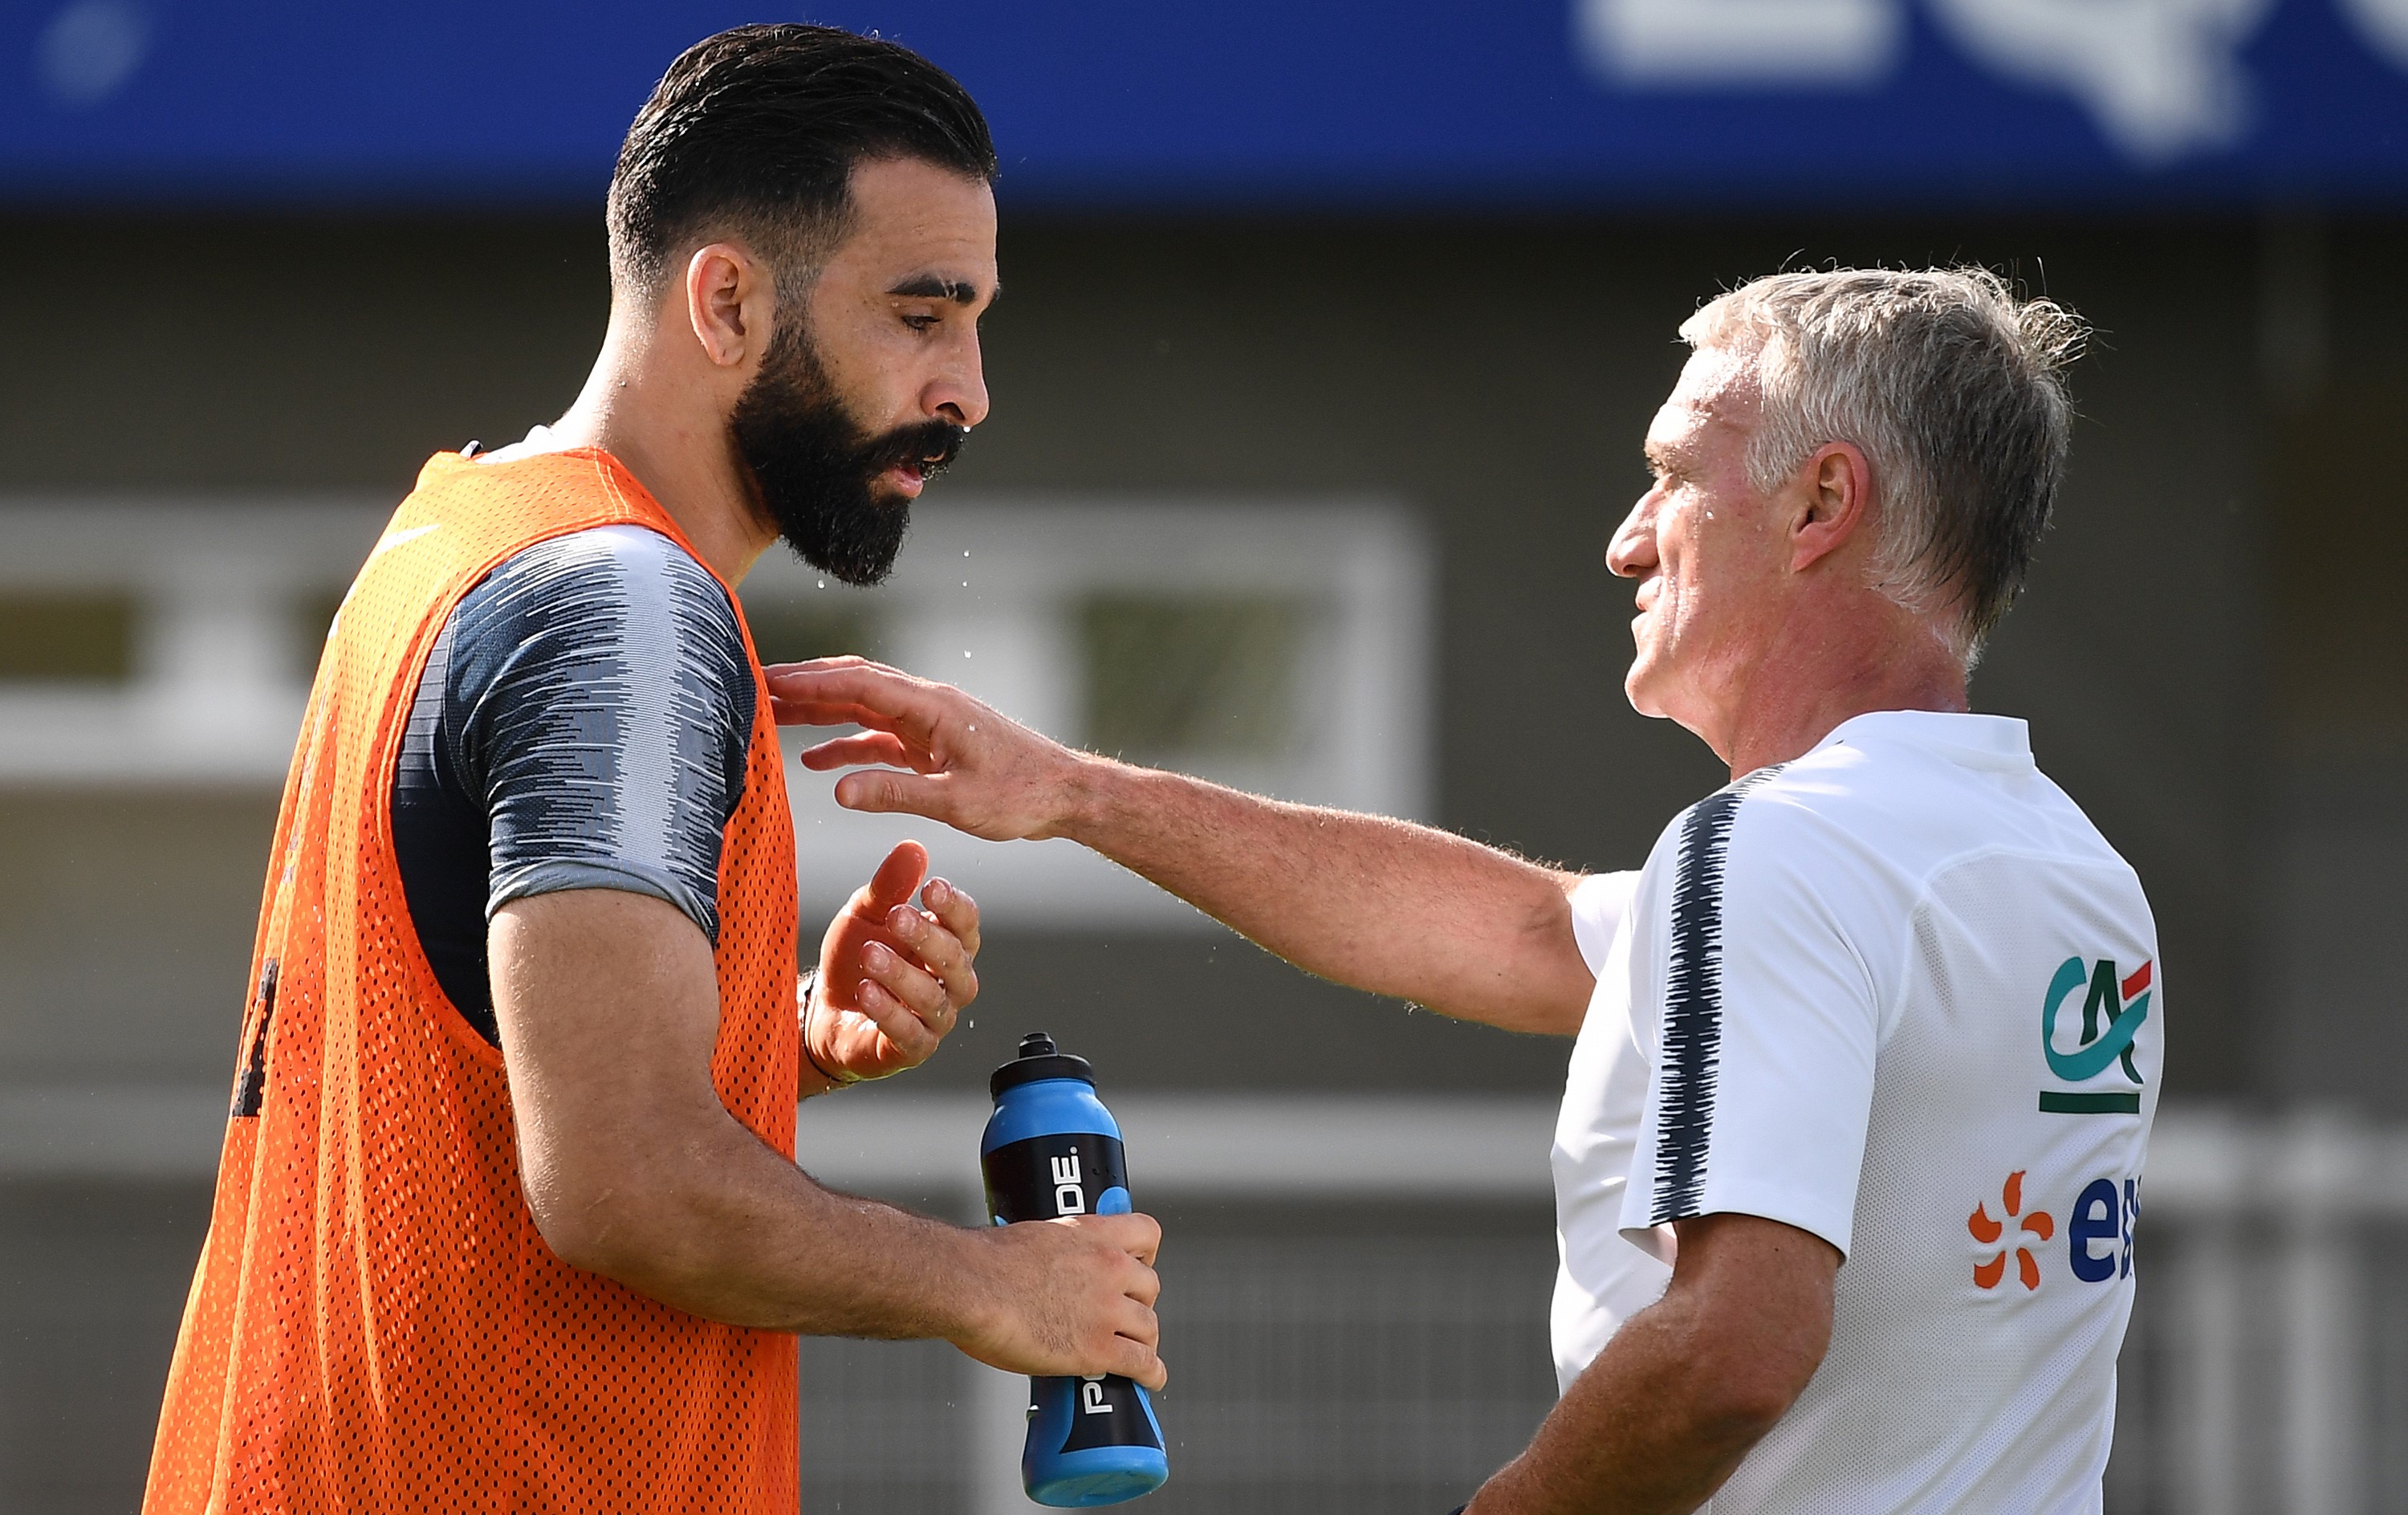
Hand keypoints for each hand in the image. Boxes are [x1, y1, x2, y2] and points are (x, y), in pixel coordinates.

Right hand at [765, 657, 1086, 841]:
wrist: (1064, 793)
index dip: (808, 681)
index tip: (764, 680)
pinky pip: (878, 736)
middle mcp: (926, 704)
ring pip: (861, 706)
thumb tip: (835, 788)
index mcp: (933, 707)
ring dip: (818, 710)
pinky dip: (845, 743)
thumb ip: (894, 793)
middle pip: (853, 683)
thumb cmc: (1020, 796)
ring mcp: (927, 721)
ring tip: (767, 718)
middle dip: (802, 685)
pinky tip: (814, 760)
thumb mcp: (956, 802)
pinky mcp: (931, 742)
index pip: (858, 684)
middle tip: (751, 687)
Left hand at [805, 839, 979, 1085]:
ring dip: (902, 974)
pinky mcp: (913, 1048)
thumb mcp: (866, 914)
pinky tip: (867, 990)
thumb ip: (889, 886)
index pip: (967, 923)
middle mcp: (951, 982)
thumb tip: (913, 849)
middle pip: (955, 959)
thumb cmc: (855, 958)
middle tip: (897, 915)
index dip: (954, 906)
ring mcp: (936, 1019)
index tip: (931, 887)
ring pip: (934, 998)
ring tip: (870, 954)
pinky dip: (889, 1012)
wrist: (825, 1011)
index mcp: (948, 943)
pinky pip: (911, 1034)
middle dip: (927, 936)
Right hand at [952, 1213, 1167, 1389]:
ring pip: (1148, 1326)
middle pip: (1150, 1286)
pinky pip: (1141, 1363)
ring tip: (1136, 1351)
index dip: (1145, 1255)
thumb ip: (1055, 1252)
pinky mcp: (1097, 1349)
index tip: (1138, 1267)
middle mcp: (1109, 1267)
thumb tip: (1044, 1270)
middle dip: (1139, 1302)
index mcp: (1092, 1233)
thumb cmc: (985, 1261)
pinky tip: (1150, 1379)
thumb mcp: (1034, 1237)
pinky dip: (1151, 1373)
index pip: (1146, 1234)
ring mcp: (1107, 1309)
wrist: (971, 1284)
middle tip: (1123, 1316)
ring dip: (1143, 1339)